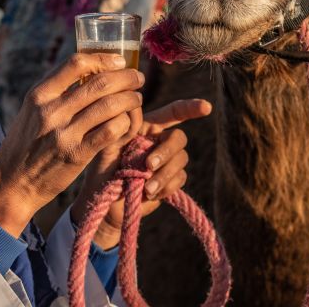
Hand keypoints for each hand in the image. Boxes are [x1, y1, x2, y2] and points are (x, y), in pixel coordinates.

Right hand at [0, 53, 143, 237]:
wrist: (12, 183)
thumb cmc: (26, 143)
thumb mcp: (32, 111)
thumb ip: (56, 92)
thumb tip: (91, 69)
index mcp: (39, 94)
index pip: (76, 64)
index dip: (104, 59)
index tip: (120, 60)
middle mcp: (51, 111)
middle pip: (99, 83)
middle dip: (126, 77)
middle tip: (138, 78)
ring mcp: (64, 133)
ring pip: (110, 105)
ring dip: (130, 99)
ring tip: (137, 98)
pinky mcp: (76, 155)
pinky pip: (110, 131)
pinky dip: (124, 122)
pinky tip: (127, 121)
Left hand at [71, 98, 212, 248]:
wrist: (104, 202)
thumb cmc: (102, 168)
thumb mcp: (108, 145)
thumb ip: (121, 126)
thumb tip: (134, 106)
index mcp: (147, 126)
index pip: (173, 112)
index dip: (191, 108)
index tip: (206, 107)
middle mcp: (160, 141)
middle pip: (179, 138)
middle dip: (166, 151)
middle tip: (148, 165)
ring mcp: (166, 161)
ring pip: (181, 160)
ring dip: (164, 173)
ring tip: (146, 188)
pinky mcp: (170, 181)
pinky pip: (179, 179)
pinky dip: (166, 187)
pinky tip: (149, 194)